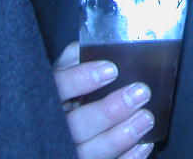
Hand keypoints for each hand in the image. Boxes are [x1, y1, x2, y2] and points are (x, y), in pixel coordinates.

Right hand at [53, 42, 155, 158]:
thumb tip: (92, 44)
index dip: (79, 80)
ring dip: (119, 137)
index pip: (55, 89)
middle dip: (108, 111)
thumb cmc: (60, 95)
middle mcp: (51, 129)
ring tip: (146, 118)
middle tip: (140, 92)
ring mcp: (63, 151)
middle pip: (73, 126)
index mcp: (46, 100)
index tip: (110, 69)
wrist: (51, 129)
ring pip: (87, 152)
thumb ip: (72, 60)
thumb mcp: (60, 74)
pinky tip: (144, 145)